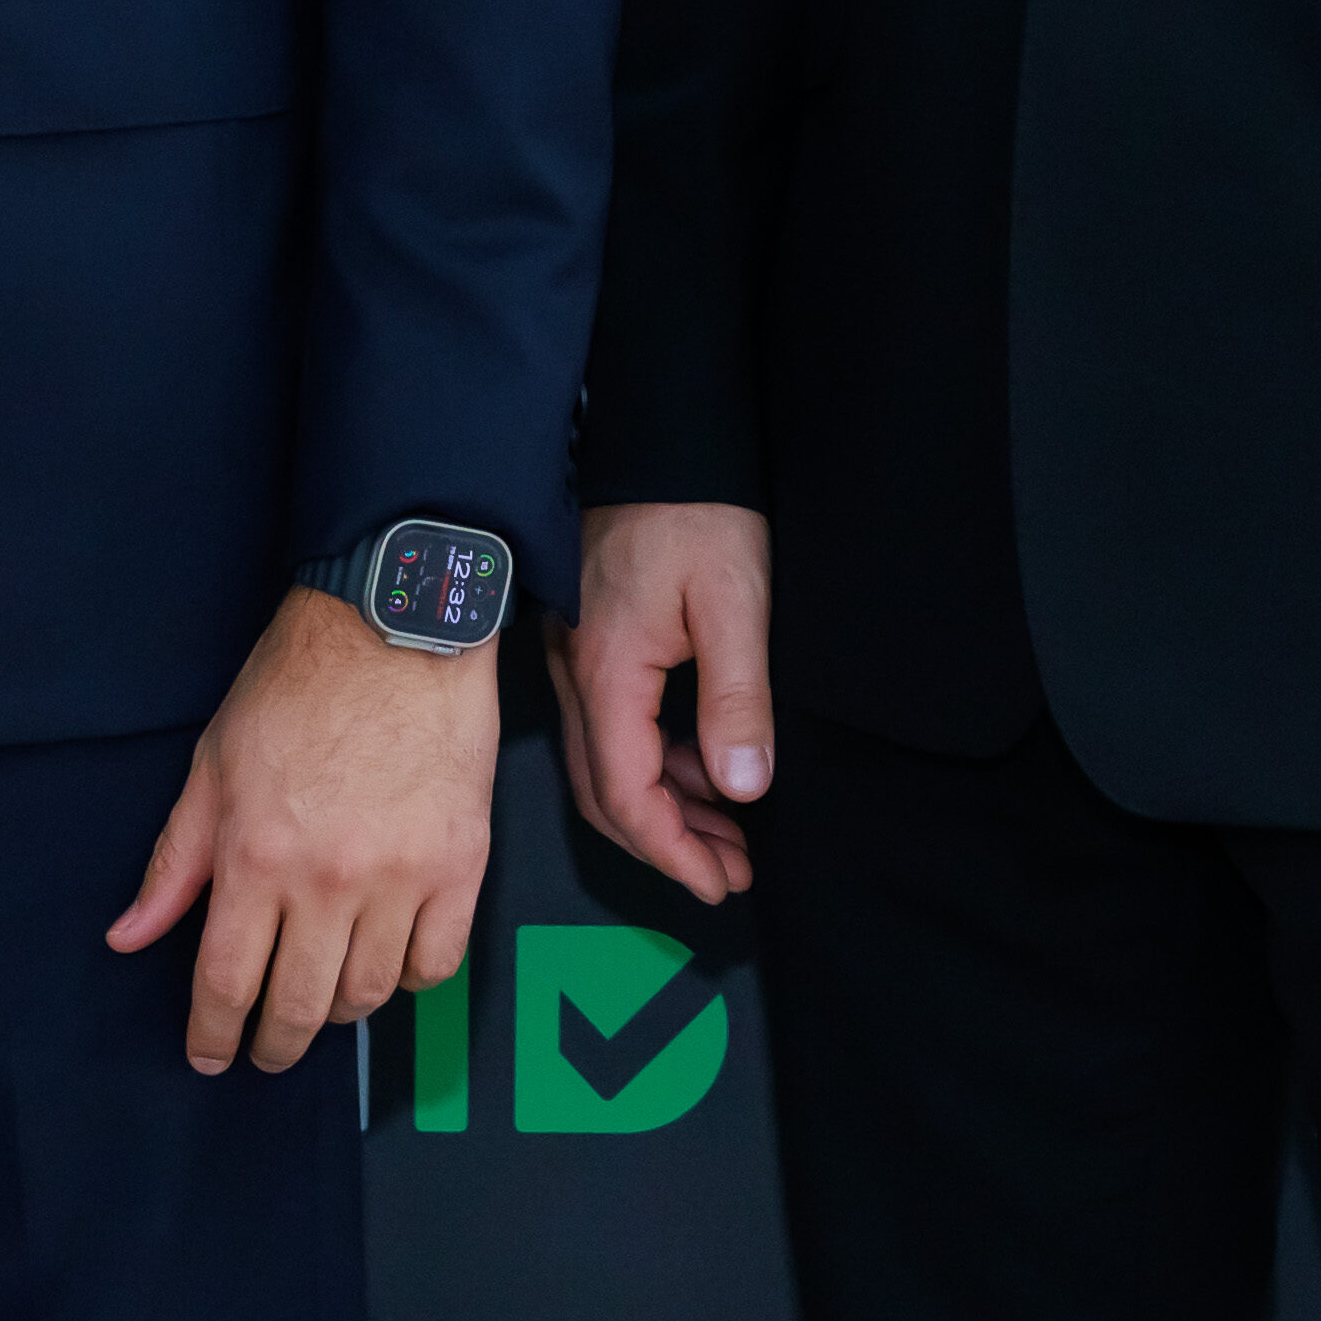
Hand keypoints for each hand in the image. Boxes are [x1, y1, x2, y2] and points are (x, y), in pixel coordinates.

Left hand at [110, 588, 498, 1075]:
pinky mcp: (460, 866)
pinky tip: (387, 964)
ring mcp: (401, 877)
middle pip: (299, 1006)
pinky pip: (435, 964)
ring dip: (339, 1012)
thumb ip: (175, 862)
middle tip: (266, 1049)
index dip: (214, 1033)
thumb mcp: (213, 767)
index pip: (227, 982)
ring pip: (368, 993)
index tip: (210, 1054)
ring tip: (324, 1000)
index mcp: (256, 856)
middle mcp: (328, 880)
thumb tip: (129, 937)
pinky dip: (407, 979)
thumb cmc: (296, 688)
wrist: (398, 628)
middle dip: (274, 1044)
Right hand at [549, 500, 776, 903]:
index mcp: (606, 674)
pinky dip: (658, 762)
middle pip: (606, 792)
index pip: (626, 794)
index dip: (672, 851)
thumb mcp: (735, 604)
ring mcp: (577, 659)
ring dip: (666, 805)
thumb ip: (736, 701)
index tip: (720, 885)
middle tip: (732, 874)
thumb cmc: (698, 512)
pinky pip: (613, 728)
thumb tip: (743, 791)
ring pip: (608, 763)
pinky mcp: (591, 642)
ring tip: (731, 832)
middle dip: (668, 843)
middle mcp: (577, 675)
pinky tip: (706, 767)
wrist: (660, 435)